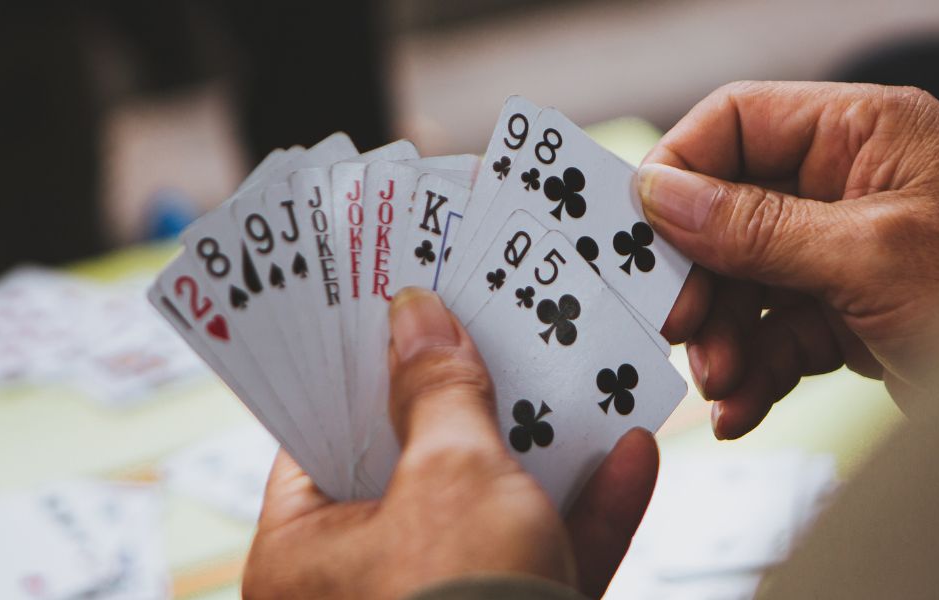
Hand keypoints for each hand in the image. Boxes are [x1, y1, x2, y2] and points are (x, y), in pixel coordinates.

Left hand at [243, 288, 658, 599]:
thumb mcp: (451, 475)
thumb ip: (440, 392)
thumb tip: (418, 319)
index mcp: (308, 557)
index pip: (320, 440)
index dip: (360, 371)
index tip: (393, 314)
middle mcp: (368, 588)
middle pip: (416, 467)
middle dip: (468, 400)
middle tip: (489, 326)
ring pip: (497, 509)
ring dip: (544, 445)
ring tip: (575, 375)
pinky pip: (552, 554)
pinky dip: (591, 507)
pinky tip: (630, 453)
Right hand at [641, 81, 938, 435]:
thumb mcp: (871, 258)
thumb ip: (759, 226)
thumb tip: (663, 195)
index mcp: (867, 132)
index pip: (738, 122)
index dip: (680, 171)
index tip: (640, 234)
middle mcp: (852, 183)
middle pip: (730, 212)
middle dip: (701, 278)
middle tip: (680, 330)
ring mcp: (850, 253)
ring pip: (746, 282)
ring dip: (723, 337)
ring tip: (722, 383)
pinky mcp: (852, 316)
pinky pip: (776, 335)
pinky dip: (754, 372)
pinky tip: (741, 409)